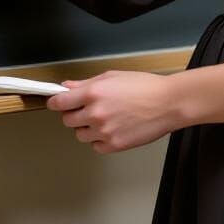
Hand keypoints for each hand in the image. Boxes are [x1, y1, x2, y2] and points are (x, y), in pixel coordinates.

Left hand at [45, 70, 182, 154]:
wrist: (167, 103)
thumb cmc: (144, 86)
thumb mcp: (113, 76)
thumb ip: (86, 83)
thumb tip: (68, 87)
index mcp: (93, 93)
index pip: (60, 103)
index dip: (55, 102)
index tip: (55, 103)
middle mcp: (95, 113)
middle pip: (67, 120)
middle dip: (73, 114)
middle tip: (86, 108)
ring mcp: (103, 132)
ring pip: (80, 134)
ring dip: (86, 128)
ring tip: (103, 118)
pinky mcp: (113, 146)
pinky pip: (95, 146)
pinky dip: (99, 139)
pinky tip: (112, 128)